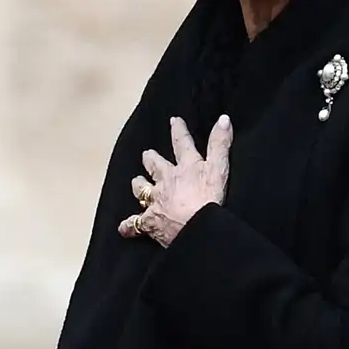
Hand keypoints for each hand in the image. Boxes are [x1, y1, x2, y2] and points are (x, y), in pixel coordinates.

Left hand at [119, 114, 231, 247]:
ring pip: (141, 189)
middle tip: (147, 155)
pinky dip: (129, 226)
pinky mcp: (150, 221)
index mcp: (185, 167)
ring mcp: (156, 201)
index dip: (178, 130)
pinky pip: (135, 224)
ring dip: (138, 186)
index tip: (174, 121)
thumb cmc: (209, 199)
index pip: (181, 143)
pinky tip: (124, 228)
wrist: (197, 226)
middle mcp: (166, 181)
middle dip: (150, 159)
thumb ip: (220, 144)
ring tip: (136, 184)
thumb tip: (223, 119)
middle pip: (154, 165)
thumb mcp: (219, 168)